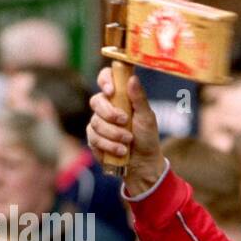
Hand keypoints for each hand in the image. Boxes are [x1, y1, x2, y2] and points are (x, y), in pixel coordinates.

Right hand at [87, 68, 162, 195]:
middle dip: (110, 113)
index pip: (106, 78)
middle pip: (96, 101)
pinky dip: (109, 145)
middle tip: (125, 122)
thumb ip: (139, 98)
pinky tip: (121, 151)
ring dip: (114, 133)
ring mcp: (97, 122)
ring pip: (96, 122)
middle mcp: (105, 106)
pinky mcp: (93, 138)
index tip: (111, 91)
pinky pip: (94, 138)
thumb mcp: (147, 117)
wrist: (143, 162)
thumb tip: (133, 78)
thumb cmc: (147, 137)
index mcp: (119, 96)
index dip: (105, 80)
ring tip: (128, 141)